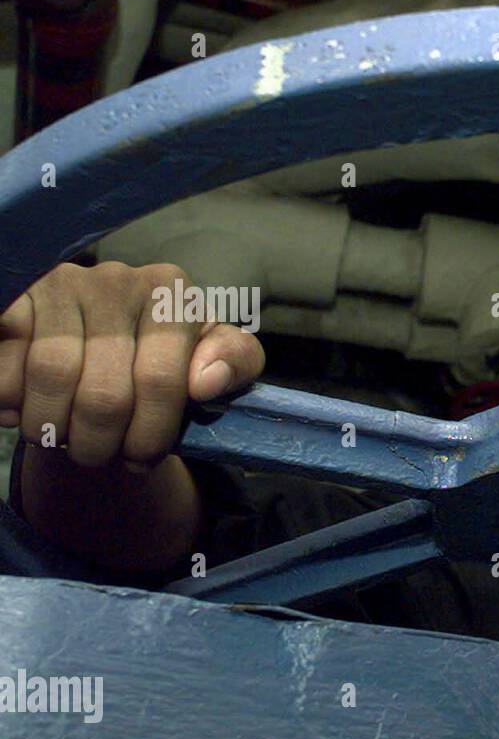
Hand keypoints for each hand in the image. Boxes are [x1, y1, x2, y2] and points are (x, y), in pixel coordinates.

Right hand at [0, 262, 264, 470]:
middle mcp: (116, 279)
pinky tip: (21, 411)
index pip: (160, 381)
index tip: (142, 459)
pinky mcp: (17, 297)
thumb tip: (207, 380)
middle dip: (100, 443)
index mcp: (171, 292)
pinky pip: (5, 362)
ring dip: (52, 426)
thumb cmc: (166, 359)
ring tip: (62, 437)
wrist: (104, 347)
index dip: (150, 435)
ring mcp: (61, 284)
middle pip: (104, 391)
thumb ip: (236, 363)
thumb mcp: (215, 360)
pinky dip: (10, 398)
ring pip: (51, 376)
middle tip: (98, 456)